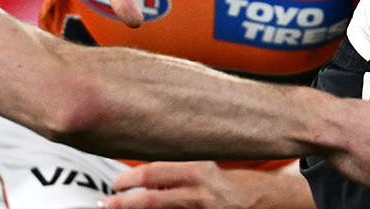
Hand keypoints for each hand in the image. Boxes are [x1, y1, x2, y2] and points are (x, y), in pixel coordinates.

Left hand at [100, 161, 303, 208]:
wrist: (263, 200)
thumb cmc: (227, 182)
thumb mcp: (204, 166)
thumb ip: (177, 167)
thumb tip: (142, 169)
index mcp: (198, 169)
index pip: (155, 172)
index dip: (129, 179)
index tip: (115, 184)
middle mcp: (199, 192)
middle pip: (153, 199)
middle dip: (125, 203)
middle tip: (107, 203)